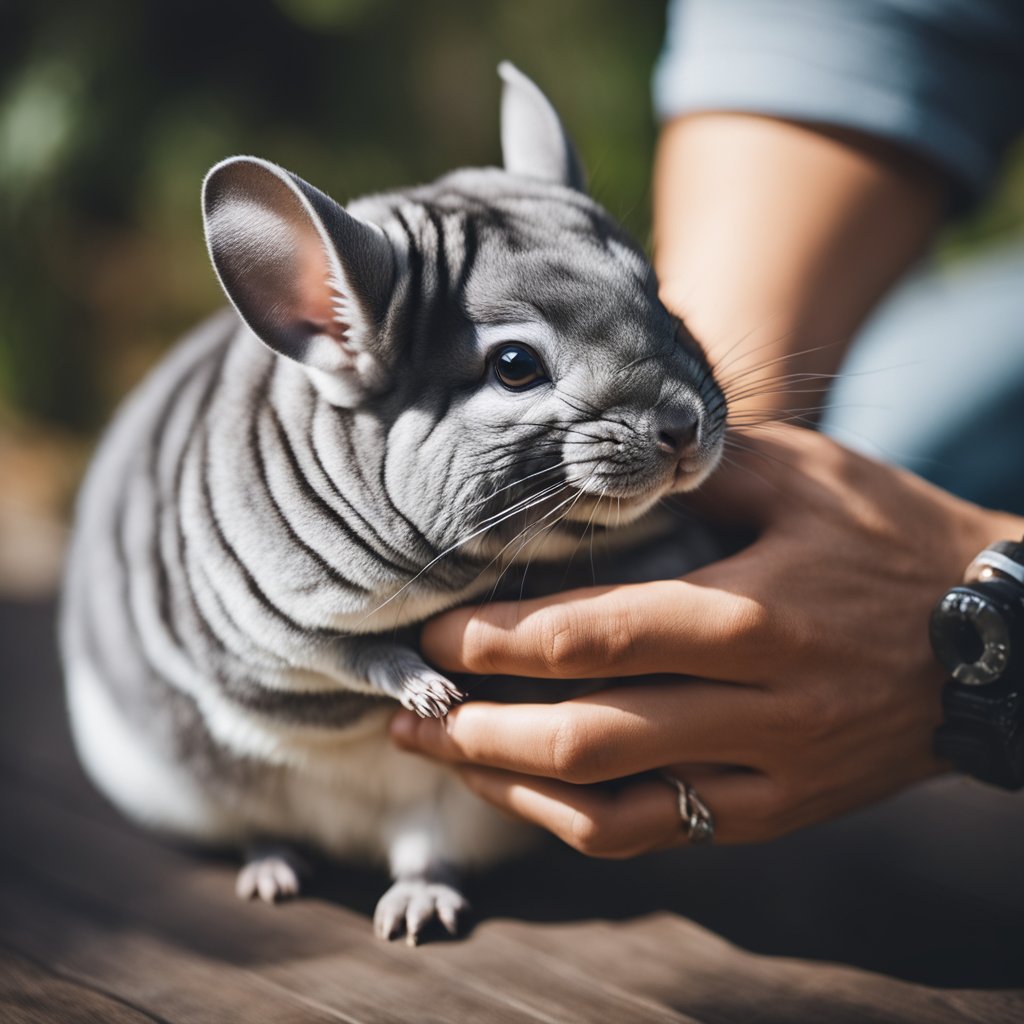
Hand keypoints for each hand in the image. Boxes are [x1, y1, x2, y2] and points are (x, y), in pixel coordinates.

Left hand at [391, 425, 1020, 855]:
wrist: (1002, 640)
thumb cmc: (892, 536)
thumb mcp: (804, 474)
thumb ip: (699, 465)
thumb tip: (595, 460)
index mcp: (757, 611)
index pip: (596, 634)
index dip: (499, 640)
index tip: (433, 632)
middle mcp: (760, 706)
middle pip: (587, 736)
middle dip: (476, 727)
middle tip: (406, 708)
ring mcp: (770, 775)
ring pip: (613, 809)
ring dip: (510, 787)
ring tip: (440, 755)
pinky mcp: (779, 814)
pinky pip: (660, 836)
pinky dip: (578, 819)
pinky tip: (528, 788)